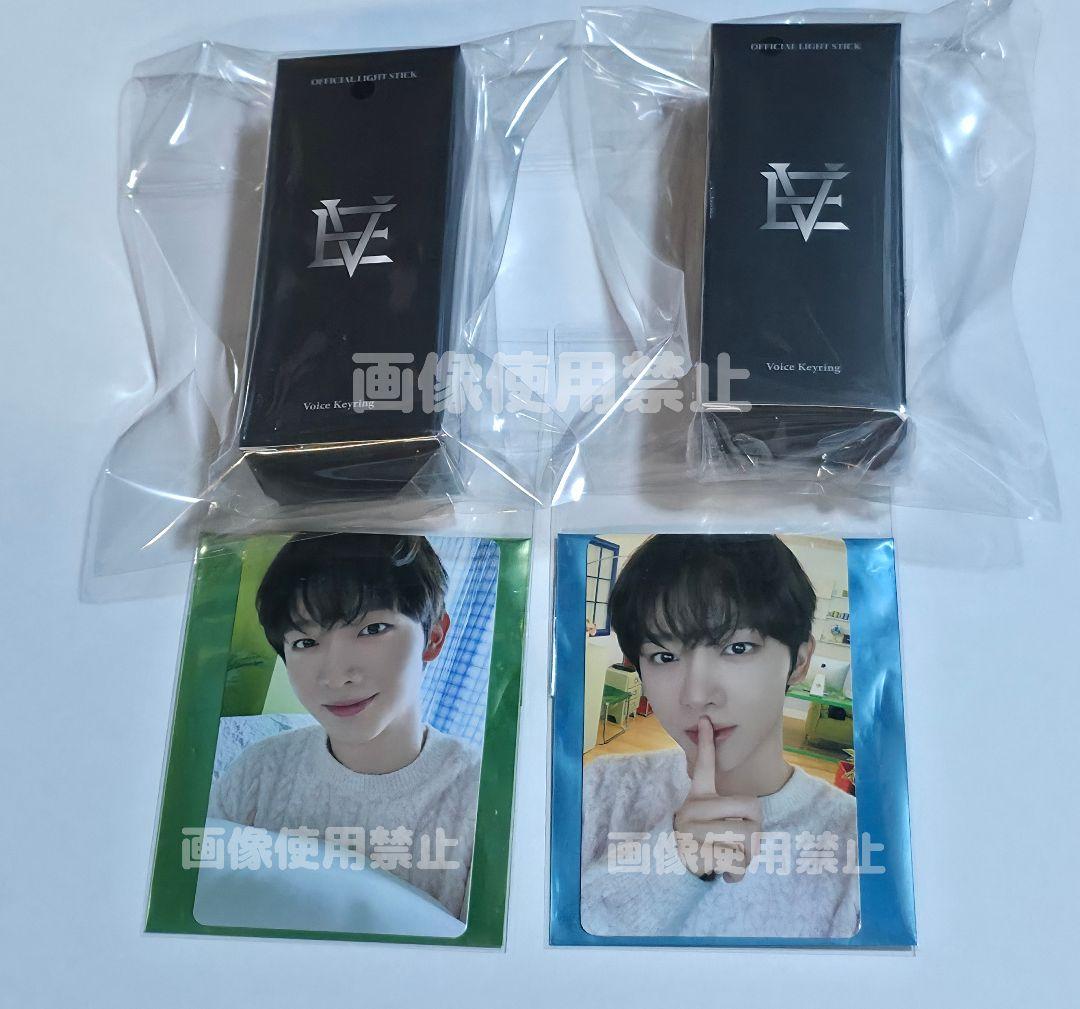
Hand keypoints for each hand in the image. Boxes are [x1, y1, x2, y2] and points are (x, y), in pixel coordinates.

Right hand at [673, 716, 762, 882]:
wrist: (672, 871)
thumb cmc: (704, 844)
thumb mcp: (709, 822)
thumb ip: (727, 812)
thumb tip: (741, 818)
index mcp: (699, 797)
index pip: (704, 766)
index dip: (707, 743)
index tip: (705, 720)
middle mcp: (694, 808)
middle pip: (753, 810)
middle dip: (757, 831)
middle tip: (744, 844)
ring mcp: (693, 829)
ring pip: (748, 837)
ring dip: (748, 856)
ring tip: (733, 859)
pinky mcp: (696, 852)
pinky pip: (737, 861)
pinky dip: (738, 872)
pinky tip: (726, 874)